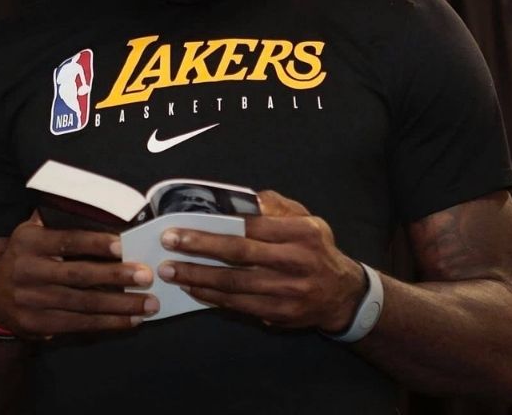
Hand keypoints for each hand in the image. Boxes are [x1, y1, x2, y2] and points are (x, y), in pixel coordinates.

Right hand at [0, 214, 158, 338]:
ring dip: (120, 305)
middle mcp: (27, 271)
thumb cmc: (26, 257)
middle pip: (77, 275)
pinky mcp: (38, 325)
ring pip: (83, 304)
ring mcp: (32, 301)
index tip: (123, 244)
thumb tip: (99, 206)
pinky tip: (131, 320)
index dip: (94, 243)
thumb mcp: (31, 233)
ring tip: (148, 304)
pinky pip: (79, 324)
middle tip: (145, 275)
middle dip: (115, 276)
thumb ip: (57, 221)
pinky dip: (108, 323)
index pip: (66, 240)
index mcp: (28, 242)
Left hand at [157, 190, 366, 331]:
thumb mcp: (308, 220)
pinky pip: (239, 305)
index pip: (254, 226)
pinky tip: (193, 288)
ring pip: (235, 283)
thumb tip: (246, 198)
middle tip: (169, 242)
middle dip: (200, 247)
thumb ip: (278, 206)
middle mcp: (295, 261)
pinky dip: (212, 297)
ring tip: (170, 270)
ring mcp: (288, 291)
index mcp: (301, 233)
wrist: (342, 295)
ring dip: (198, 276)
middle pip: (240, 254)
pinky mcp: (280, 314)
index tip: (188, 222)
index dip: (219, 225)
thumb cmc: (316, 250)